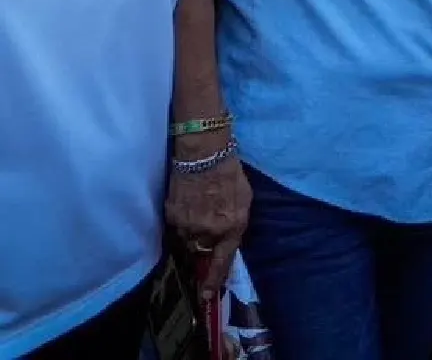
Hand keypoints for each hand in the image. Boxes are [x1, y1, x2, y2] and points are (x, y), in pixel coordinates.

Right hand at [165, 152, 251, 297]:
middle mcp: (208, 231)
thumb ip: (235, 222)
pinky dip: (182, 219)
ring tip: (198, 207)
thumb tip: (226, 239)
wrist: (203, 151)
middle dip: (204, 242)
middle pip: (202, 250)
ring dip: (192, 230)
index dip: (214, 279)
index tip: (206, 295)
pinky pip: (176, 227)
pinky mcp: (171, 216)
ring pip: (188, 239)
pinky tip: (187, 202)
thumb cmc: (230, 171)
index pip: (222, 261)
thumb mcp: (244, 198)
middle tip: (206, 221)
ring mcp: (188, 225)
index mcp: (231, 226)